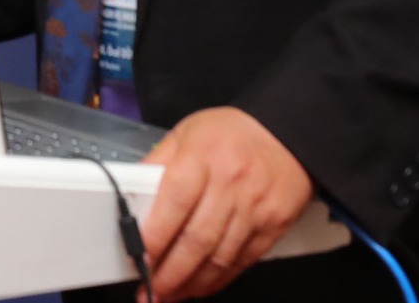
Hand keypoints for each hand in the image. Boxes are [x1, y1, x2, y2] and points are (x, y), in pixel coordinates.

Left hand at [137, 107, 313, 301]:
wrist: (288, 135)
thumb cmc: (232, 134)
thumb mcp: (187, 132)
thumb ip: (158, 163)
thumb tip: (131, 195)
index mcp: (203, 156)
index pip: (174, 202)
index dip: (154, 236)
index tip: (138, 257)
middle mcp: (230, 183)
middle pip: (196, 239)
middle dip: (168, 273)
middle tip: (148, 290)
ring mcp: (254, 207)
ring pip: (218, 258)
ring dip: (190, 283)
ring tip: (168, 294)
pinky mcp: (272, 226)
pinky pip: (241, 262)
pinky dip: (217, 280)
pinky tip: (199, 286)